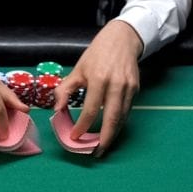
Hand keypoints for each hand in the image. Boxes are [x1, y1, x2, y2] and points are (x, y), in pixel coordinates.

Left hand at [56, 20, 141, 156]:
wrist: (122, 39)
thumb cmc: (97, 54)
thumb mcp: (78, 69)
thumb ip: (65, 89)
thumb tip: (57, 109)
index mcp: (99, 79)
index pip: (91, 110)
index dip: (83, 126)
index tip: (75, 137)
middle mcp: (116, 85)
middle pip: (112, 119)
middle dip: (104, 139)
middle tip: (96, 152)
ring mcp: (129, 88)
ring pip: (122, 118)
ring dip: (113, 134)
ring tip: (102, 145)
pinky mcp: (136, 89)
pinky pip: (127, 111)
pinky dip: (119, 123)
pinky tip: (111, 130)